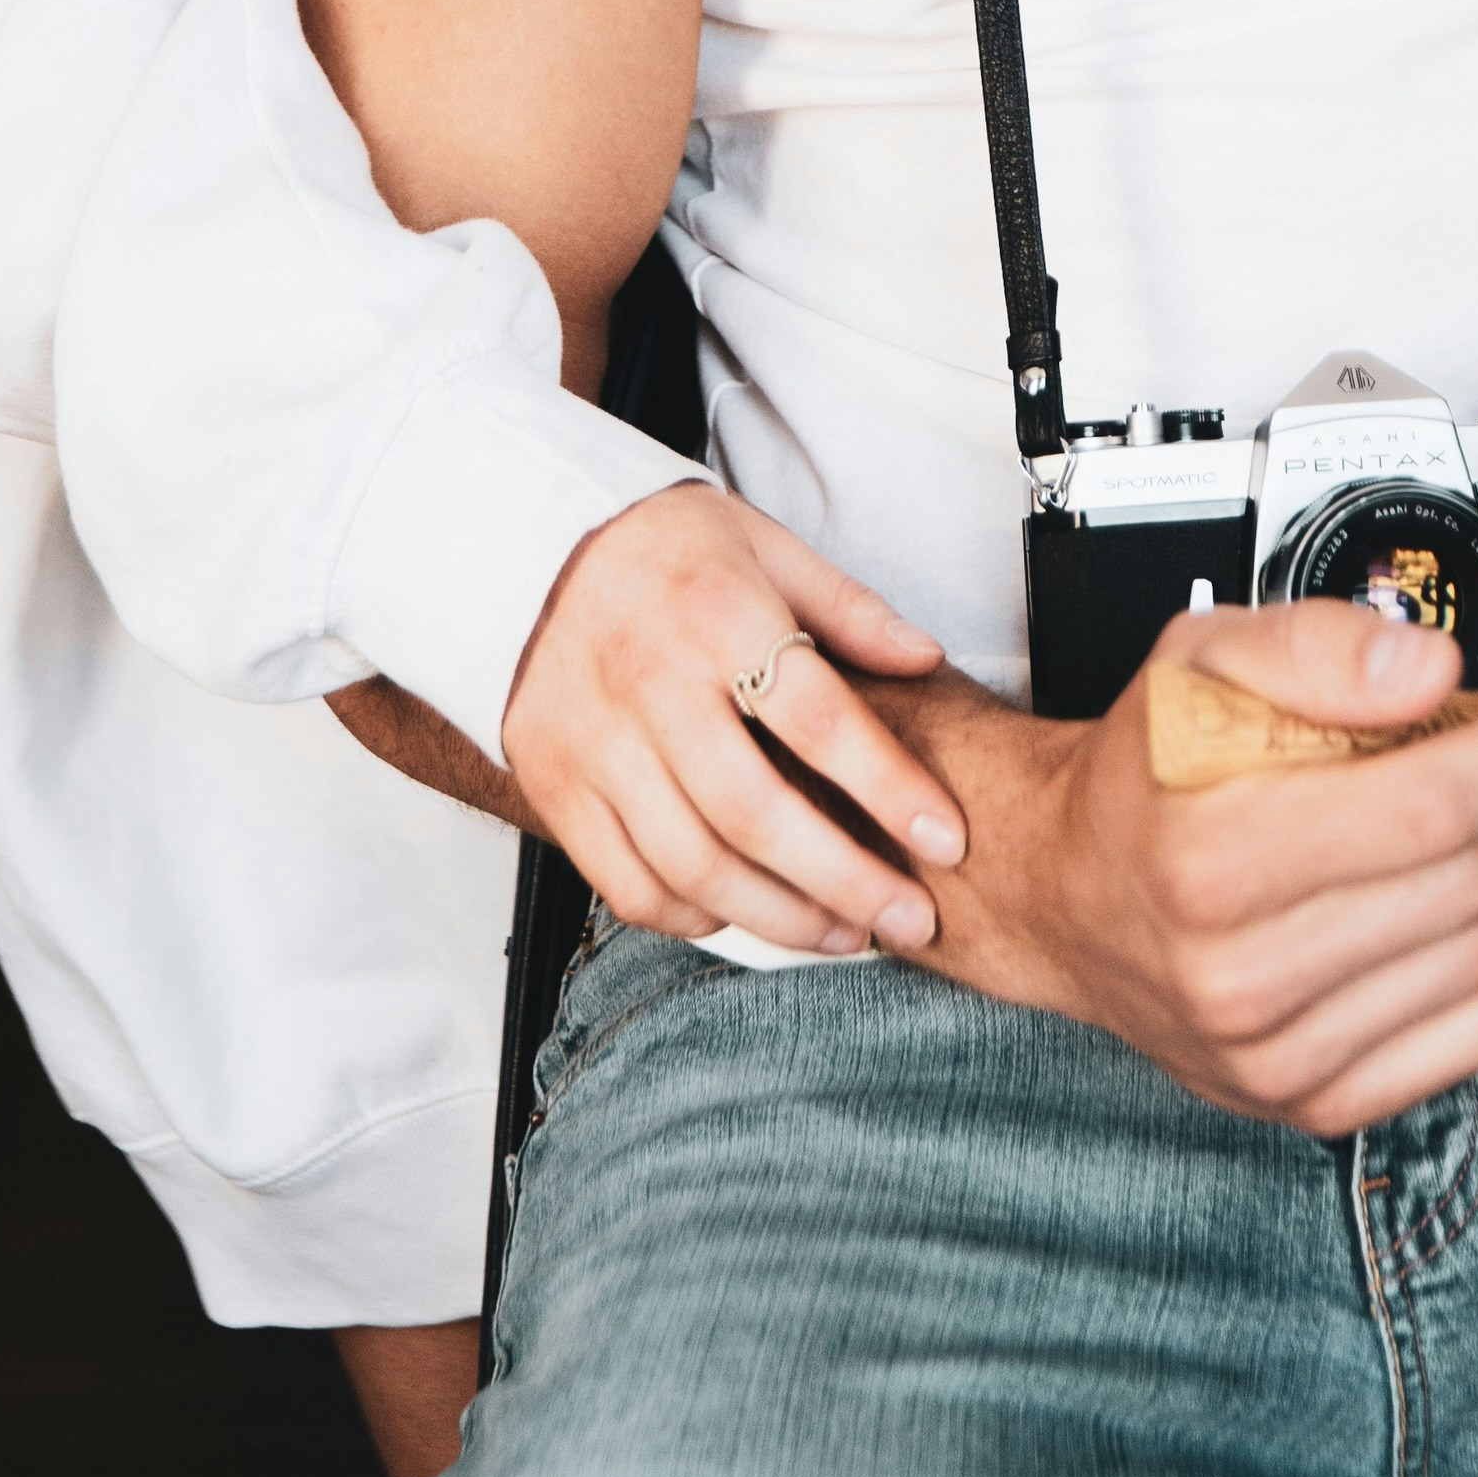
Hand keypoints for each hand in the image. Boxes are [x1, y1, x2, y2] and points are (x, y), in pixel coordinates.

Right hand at [501, 486, 965, 951]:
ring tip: (845, 933)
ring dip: (781, 916)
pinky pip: (627, 885)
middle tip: (910, 919)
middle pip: (754, 813)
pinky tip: (748, 915)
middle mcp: (649, 686)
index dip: (889, 785)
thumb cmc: (665, 549)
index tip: (950, 839)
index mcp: (715, 614)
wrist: (527, 549)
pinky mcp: (556, 790)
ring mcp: (594, 745)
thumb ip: (846, 609)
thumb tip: (926, 659)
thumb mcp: (763, 543)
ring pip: (692, 865)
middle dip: (845, 881)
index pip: (816, 717)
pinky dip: (693, 917)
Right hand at [883, 602, 1477, 1135]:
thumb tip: (1431, 672)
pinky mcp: (1317, 1106)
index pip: (1426, 806)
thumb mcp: (1200, 660)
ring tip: (1433, 836)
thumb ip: (1318, 644)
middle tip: (1461, 763)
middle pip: (1469, 877)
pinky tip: (1438, 912)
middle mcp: (1239, 974)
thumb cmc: (1144, 775)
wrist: (1071, 895)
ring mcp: (1280, 1056)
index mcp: (1208, 856)